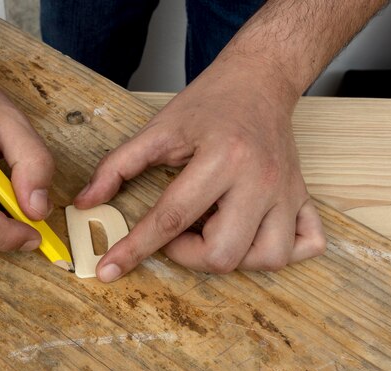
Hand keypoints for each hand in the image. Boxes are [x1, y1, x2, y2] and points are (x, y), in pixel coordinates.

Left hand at [75, 55, 325, 281]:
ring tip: (213, 229)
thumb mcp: (158, 129)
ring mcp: (287, 193)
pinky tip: (254, 234)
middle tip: (177, 231)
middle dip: (187, 255)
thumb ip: (117, 166)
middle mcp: (260, 180)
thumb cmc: (209, 104)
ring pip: (265, 259)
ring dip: (231, 257)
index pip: (171, 219)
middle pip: (222, 254)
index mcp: (222, 159)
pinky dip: (277, 252)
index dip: (134, 249)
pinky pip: (304, 247)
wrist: (259, 80)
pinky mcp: (304, 198)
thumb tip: (86, 202)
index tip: (108, 269)